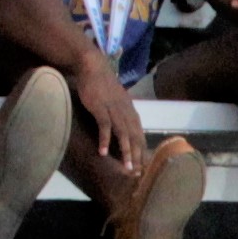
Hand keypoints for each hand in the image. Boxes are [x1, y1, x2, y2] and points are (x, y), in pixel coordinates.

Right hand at [73, 57, 143, 175]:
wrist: (93, 66)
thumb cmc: (103, 84)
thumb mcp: (117, 101)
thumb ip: (122, 114)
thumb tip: (125, 129)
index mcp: (130, 111)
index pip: (139, 134)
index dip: (142, 150)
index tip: (144, 166)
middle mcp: (125, 112)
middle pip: (134, 137)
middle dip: (137, 156)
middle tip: (138, 172)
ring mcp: (113, 109)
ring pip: (123, 134)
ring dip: (126, 151)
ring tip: (127, 167)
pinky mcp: (100, 107)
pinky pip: (104, 126)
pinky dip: (105, 139)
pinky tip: (103, 152)